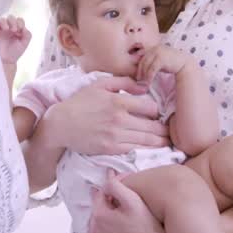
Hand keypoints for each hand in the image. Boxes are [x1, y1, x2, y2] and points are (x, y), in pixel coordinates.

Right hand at [0, 16, 30, 65]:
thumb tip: (24, 28)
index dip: (20, 22)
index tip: (20, 29)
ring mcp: (0, 30)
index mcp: (17, 29)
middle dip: (13, 22)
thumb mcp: (24, 44)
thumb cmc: (14, 52)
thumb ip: (27, 35)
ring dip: (4, 22)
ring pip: (1, 20)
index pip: (19, 20)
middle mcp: (8, 27)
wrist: (5, 61)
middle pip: (10, 17)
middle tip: (14, 30)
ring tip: (6, 29)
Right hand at [40, 76, 168, 155]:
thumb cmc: (80, 102)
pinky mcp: (110, 149)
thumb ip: (123, 82)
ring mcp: (115, 136)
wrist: (61, 124)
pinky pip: (134, 150)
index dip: (157, 111)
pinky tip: (153, 150)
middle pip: (152, 126)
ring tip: (168, 142)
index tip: (158, 113)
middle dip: (164, 129)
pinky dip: (146, 150)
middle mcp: (119, 119)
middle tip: (171, 131)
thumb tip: (143, 86)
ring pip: (146, 140)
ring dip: (160, 142)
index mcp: (118, 101)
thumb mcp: (100, 84)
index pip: (150, 107)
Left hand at [89, 171, 174, 232]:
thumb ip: (115, 185)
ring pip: (98, 225)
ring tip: (121, 215)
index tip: (119, 185)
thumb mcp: (132, 199)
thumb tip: (107, 179)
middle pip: (98, 210)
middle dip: (107, 203)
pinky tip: (119, 230)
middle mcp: (95, 231)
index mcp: (99, 216)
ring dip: (106, 218)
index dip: (109, 188)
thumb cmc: (146, 224)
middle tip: (121, 201)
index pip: (99, 195)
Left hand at [134, 44, 190, 82]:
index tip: (138, 76)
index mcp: (154, 48)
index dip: (139, 67)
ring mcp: (158, 53)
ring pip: (146, 65)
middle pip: (143, 61)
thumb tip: (142, 69)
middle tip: (139, 81)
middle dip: (140, 72)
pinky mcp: (161, 59)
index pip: (143, 58)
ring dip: (144, 75)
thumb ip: (153, 61)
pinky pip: (152, 69)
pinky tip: (148, 82)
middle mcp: (155, 48)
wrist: (185, 64)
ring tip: (143, 83)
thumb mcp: (161, 60)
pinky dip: (149, 77)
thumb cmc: (172, 63)